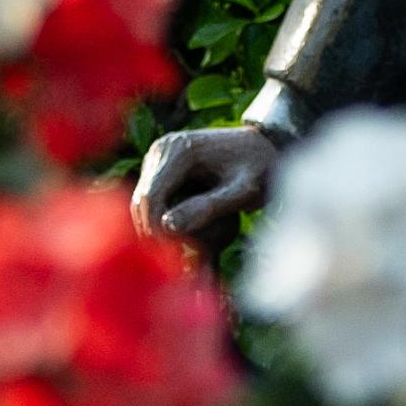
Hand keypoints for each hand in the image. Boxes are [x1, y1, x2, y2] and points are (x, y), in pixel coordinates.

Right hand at [134, 118, 283, 253]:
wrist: (263, 146)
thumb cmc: (260, 167)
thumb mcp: (243, 190)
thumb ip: (209, 207)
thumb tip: (169, 226)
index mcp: (179, 150)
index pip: (151, 198)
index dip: (157, 230)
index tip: (177, 256)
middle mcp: (162, 149)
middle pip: (142, 202)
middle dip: (158, 232)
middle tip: (183, 258)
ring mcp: (158, 157)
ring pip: (143, 204)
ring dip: (159, 227)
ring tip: (188, 248)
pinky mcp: (159, 167)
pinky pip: (151, 200)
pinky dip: (163, 219)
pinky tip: (186, 232)